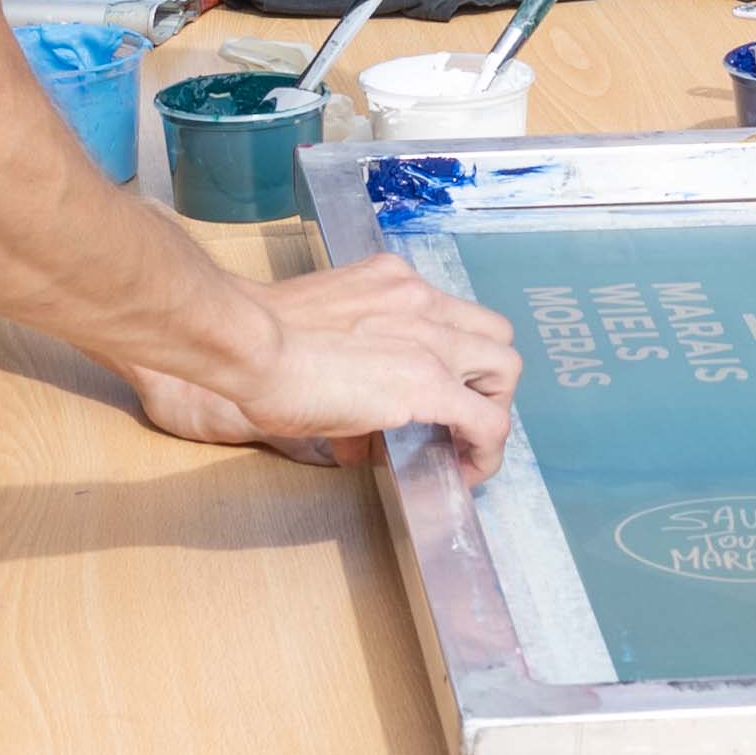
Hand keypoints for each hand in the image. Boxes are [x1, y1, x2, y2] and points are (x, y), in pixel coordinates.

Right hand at [130, 254, 523, 473]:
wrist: (249, 343)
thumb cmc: (260, 339)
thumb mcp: (320, 335)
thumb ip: (350, 370)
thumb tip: (360, 439)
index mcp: (395, 283)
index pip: (455, 313)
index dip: (461, 357)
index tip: (446, 390)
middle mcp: (422, 301)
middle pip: (495, 335)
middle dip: (488, 381)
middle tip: (462, 415)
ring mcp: (431, 339)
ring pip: (506, 370)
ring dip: (492, 409)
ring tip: (466, 445)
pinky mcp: (429, 383)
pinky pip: (486, 420)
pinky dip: (485, 449)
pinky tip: (468, 471)